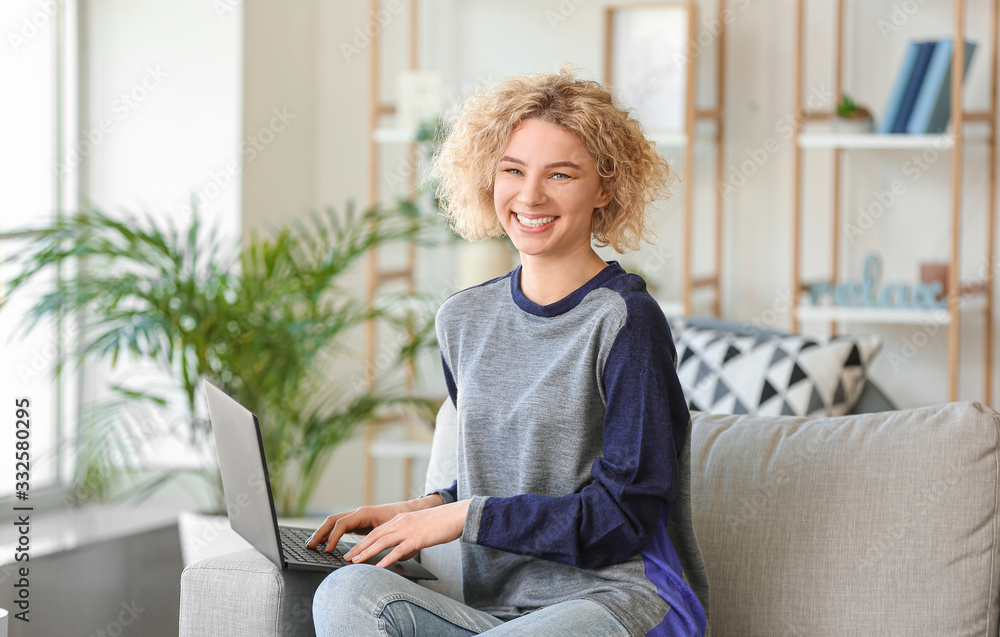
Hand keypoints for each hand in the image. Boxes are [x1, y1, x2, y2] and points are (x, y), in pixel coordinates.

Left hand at [342, 499, 470, 568]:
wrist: (456, 515)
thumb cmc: (441, 523)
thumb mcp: (420, 526)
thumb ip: (408, 536)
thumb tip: (401, 549)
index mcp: (400, 519)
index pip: (377, 531)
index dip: (363, 541)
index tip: (353, 550)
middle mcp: (401, 523)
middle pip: (375, 536)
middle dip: (359, 547)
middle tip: (347, 557)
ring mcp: (408, 530)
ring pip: (382, 542)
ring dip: (367, 553)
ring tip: (356, 562)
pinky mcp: (417, 538)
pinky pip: (399, 550)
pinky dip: (387, 559)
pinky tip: (380, 567)